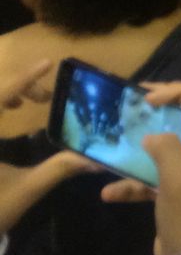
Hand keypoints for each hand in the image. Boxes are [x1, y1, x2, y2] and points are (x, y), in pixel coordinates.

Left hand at [0, 60, 94, 232]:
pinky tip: (8, 115)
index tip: (47, 63)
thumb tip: (96, 159)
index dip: (25, 78)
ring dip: (5, 97)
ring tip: (24, 103)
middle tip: (44, 96)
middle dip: (17, 87)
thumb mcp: (26, 190)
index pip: (2, 96)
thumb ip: (59, 168)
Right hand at [101, 83, 180, 254]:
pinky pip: (160, 172)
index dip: (179, 91)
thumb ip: (167, 148)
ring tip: (117, 140)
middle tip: (132, 106)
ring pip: (172, 144)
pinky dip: (138, 180)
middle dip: (160, 112)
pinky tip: (111, 192)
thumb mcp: (179, 180)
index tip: (148, 98)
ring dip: (144, 145)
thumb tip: (153, 135)